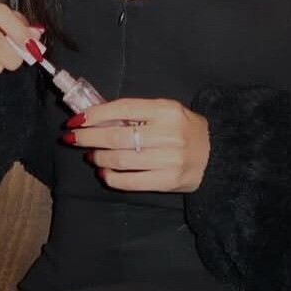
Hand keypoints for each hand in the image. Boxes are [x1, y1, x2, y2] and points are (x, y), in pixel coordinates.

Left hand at [64, 98, 209, 192]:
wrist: (216, 155)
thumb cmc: (183, 129)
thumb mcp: (165, 112)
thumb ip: (136, 113)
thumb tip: (96, 118)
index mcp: (166, 110)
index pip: (123, 109)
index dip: (95, 114)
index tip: (76, 120)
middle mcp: (169, 133)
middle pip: (117, 137)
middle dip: (89, 138)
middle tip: (73, 139)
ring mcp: (170, 159)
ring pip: (121, 160)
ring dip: (99, 158)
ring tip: (92, 156)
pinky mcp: (169, 181)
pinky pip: (131, 181)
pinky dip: (112, 177)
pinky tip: (104, 172)